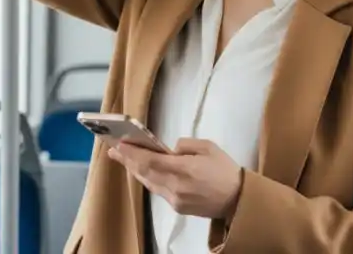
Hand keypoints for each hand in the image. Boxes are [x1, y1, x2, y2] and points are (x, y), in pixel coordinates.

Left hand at [109, 138, 243, 220]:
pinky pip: (158, 190)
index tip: (119, 144)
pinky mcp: (177, 207)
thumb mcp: (208, 147)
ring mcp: (175, 199)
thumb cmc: (225, 169)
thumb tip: (170, 149)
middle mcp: (176, 186)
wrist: (238, 199)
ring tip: (124, 159)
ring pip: (148, 183)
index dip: (132, 153)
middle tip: (114, 150)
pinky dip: (148, 179)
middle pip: (144, 173)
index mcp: (185, 169)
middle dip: (128, 161)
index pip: (151, 160)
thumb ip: (185, 145)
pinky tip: (143, 171)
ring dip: (135, 170)